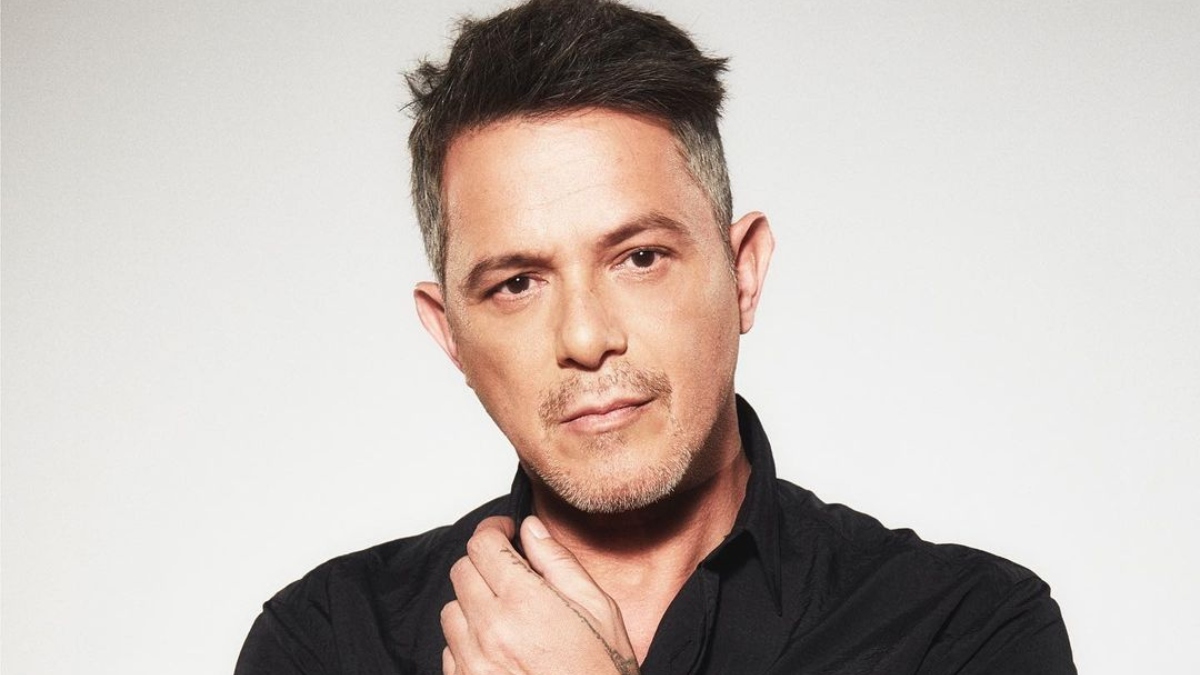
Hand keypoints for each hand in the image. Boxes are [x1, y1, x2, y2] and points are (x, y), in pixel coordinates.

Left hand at [441, 515, 639, 674]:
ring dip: (473, 604)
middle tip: (510, 572)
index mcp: (524, 602)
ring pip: (451, 610)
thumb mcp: (598, 608)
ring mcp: (473, 662)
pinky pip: (450, 651)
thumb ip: (558, 562)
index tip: (504, 533)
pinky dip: (468, 642)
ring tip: (506, 615)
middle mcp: (490, 630)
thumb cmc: (601, 671)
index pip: (482, 545)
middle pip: (462, 572)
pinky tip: (498, 648)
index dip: (493, 530)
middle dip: (484, 563)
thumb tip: (531, 529)